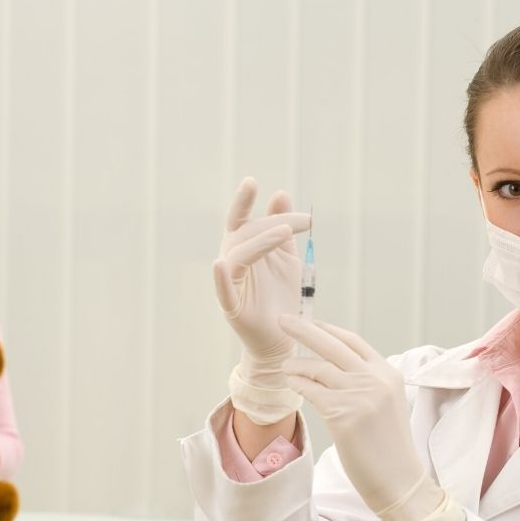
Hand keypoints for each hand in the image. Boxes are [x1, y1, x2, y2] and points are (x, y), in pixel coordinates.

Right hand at [214, 177, 310, 363]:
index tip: (259, 185)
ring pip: (236, 256)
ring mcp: (231, 284)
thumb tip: (280, 193)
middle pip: (241, 234)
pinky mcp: (232, 308)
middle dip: (266, 222)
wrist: (283, 336)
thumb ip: (284, 227)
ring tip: (285, 233)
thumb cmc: (281, 296)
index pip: (241, 220)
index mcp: (244, 249)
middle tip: (300, 220)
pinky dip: (220, 277)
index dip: (244, 201)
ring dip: (259, 242)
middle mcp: (234, 262)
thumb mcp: (287, 257)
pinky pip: (223, 291)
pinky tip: (219, 264)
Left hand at [279, 314, 441, 520]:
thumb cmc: (389, 447)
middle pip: (332, 345)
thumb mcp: (387, 403)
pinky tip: (290, 383)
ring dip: (295, 365)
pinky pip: (311, 391)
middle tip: (283, 320)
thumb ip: (367, 382)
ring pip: (317, 368)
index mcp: (388, 373)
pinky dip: (297, 384)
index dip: (328, 330)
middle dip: (304, 329)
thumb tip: (335, 368)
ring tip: (284, 367)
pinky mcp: (344, 414)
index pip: (353, 341)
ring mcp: (360, 395)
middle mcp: (375, 379)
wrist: (400, 480)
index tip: (310, 322)